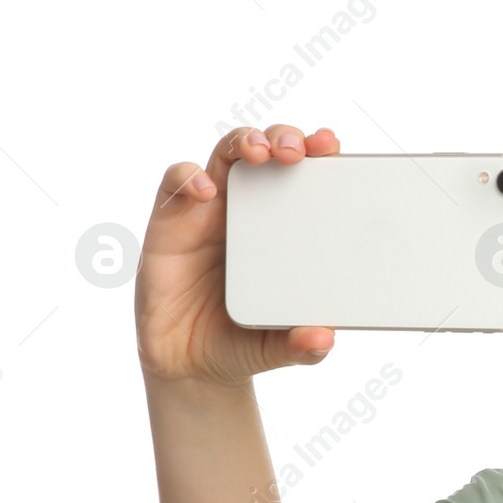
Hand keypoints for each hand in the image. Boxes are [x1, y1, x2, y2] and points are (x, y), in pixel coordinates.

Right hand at [135, 123, 341, 386]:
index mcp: (285, 229)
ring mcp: (208, 212)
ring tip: (260, 152)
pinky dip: (189, 178)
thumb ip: (302, 346)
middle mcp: (249, 211)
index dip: (318, 154)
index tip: (332, 146)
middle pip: (266, 153)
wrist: (191, 365)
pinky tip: (205, 191)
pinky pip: (176, 184)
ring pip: (225, 157)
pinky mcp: (170, 223)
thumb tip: (324, 339)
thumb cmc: (243, 341)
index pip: (304, 177)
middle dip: (282, 138)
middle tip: (296, 150)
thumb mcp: (277, 347)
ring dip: (243, 143)